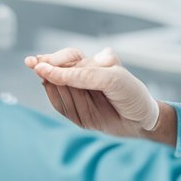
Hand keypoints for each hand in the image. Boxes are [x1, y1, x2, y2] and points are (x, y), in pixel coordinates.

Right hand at [26, 47, 160, 137]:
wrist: (145, 121)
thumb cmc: (133, 95)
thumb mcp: (111, 79)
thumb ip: (82, 74)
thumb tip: (56, 69)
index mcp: (93, 65)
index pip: (67, 58)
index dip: (53, 59)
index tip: (38, 62)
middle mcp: (84, 79)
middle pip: (57, 72)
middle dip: (45, 70)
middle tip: (35, 67)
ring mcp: (80, 97)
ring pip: (56, 89)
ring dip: (52, 86)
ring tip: (52, 83)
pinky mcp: (78, 115)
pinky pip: (61, 107)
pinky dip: (57, 102)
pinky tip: (57, 96)